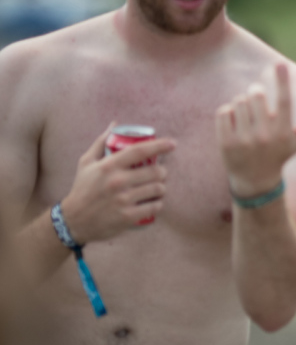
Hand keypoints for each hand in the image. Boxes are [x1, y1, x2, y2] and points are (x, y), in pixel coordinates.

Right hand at [59, 126, 173, 242]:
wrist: (74, 221)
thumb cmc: (82, 188)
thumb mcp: (86, 163)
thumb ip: (101, 142)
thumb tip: (115, 124)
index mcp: (108, 166)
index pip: (139, 151)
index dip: (160, 145)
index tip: (172, 144)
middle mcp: (117, 182)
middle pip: (156, 171)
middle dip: (162, 171)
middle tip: (160, 173)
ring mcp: (123, 200)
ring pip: (158, 189)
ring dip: (161, 188)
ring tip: (155, 188)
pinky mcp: (128, 216)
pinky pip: (155, 207)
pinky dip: (158, 204)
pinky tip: (153, 202)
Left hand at [216, 63, 295, 196]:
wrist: (255, 182)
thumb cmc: (279, 157)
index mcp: (283, 133)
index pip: (284, 101)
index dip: (283, 80)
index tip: (280, 63)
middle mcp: (264, 136)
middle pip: (256, 94)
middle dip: (255, 91)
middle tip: (256, 96)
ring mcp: (244, 140)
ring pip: (239, 101)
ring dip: (242, 103)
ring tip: (247, 115)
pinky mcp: (226, 142)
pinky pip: (224, 111)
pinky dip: (228, 112)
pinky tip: (235, 123)